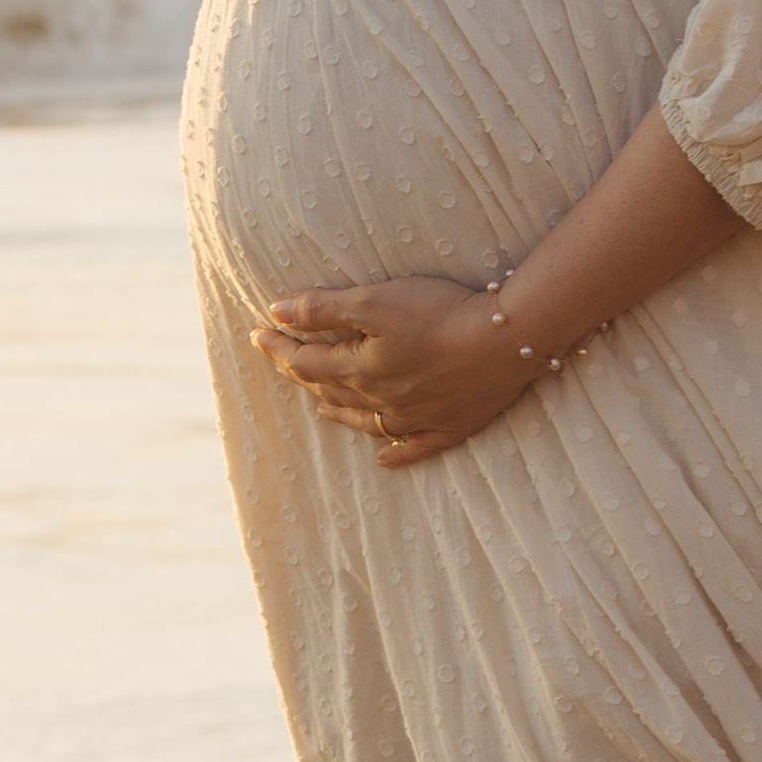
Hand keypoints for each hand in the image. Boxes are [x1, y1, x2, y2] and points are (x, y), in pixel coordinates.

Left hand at [259, 275, 543, 468]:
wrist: (504, 344)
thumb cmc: (439, 314)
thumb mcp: (375, 301)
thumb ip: (323, 308)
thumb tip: (275, 312)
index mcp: (359, 369)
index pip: (305, 361)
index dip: (278, 346)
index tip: (257, 332)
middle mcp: (380, 400)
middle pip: (331, 391)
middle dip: (302, 373)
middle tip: (283, 360)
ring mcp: (414, 418)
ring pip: (364, 421)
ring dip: (338, 411)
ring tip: (320, 406)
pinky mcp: (447, 427)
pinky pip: (411, 448)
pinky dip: (393, 455)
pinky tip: (382, 461)